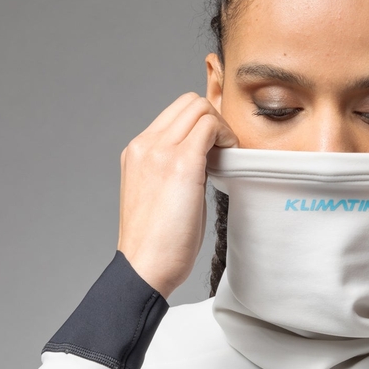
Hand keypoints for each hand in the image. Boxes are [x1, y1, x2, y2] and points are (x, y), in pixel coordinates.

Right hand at [117, 92, 238, 299]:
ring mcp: (160, 151)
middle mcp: (145, 145)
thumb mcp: (161, 195)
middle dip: (214, 119)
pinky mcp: (180, 164)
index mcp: (138, 152)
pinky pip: (209, 127)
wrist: (144, 266)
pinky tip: (231, 157)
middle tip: (226, 148)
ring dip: (220, 126)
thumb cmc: (157, 242)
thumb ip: (178, 170)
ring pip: (199, 107)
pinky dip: (226, 136)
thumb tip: (206, 159)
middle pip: (188, 102)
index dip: (202, 123)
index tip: (216, 147)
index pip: (174, 113)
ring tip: (227, 154)